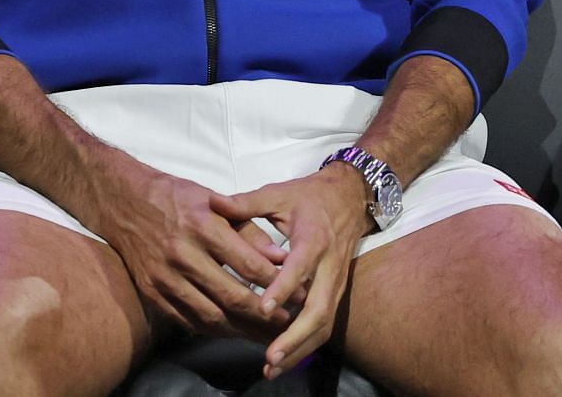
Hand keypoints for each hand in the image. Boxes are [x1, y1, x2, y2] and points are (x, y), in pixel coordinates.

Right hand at [77, 150, 291, 340]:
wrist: (124, 202)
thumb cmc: (177, 198)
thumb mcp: (216, 203)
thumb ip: (250, 231)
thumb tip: (281, 259)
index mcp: (203, 226)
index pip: (249, 265)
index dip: (278, 284)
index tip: (300, 293)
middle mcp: (183, 254)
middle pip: (232, 296)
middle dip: (266, 315)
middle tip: (290, 323)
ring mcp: (165, 277)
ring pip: (211, 315)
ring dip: (243, 330)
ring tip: (267, 335)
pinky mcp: (153, 293)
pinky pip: (188, 321)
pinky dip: (214, 330)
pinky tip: (234, 332)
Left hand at [215, 163, 369, 378]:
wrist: (349, 198)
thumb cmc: (309, 197)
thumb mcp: (278, 193)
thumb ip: (246, 202)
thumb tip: (212, 201)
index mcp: (314, 238)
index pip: (301, 266)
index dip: (284, 287)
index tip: (263, 307)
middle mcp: (329, 266)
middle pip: (318, 308)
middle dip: (295, 336)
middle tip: (270, 357)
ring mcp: (335, 284)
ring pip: (324, 324)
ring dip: (300, 348)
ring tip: (272, 367)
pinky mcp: (335, 295)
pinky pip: (324, 325)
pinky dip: (306, 346)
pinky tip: (283, 360)